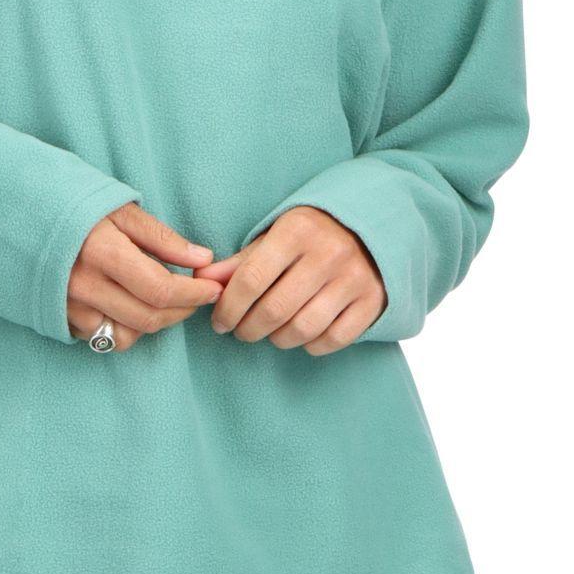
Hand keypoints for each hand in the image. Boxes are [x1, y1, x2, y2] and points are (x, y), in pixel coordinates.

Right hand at [66, 200, 232, 342]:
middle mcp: (84, 286)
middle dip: (182, 311)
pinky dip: (125, 326)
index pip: (160, 289)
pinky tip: (128, 303)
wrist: (19, 218)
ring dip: (154, 322)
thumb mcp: (120, 210)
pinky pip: (104, 337)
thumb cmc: (74, 206)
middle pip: (148, 318)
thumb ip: (162, 238)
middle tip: (197, 295)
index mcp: (102, 253)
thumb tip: (202, 259)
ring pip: (128, 336)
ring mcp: (70, 307)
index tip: (212, 287)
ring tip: (161, 298)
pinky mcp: (61, 320)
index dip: (194, 293)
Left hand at [206, 206, 385, 351]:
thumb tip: (201, 280)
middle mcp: (328, 253)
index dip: (228, 308)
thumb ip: (238, 263)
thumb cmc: (310, 237)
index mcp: (296, 231)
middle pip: (275, 310)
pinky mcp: (372, 301)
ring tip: (270, 333)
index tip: (220, 322)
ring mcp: (354, 278)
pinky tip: (302, 336)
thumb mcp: (273, 238)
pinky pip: (334, 339)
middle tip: (242, 331)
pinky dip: (312, 345)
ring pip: (303, 328)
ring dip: (278, 339)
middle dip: (249, 329)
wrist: (370, 227)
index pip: (250, 280)